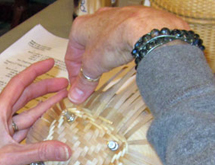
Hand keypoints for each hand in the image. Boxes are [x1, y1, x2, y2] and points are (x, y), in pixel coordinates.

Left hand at [0, 59, 71, 164]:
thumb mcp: (11, 157)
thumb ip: (41, 152)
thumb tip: (66, 149)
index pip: (18, 84)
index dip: (35, 71)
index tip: (50, 64)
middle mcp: (0, 118)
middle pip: (25, 96)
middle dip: (44, 88)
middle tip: (63, 84)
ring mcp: (3, 132)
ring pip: (27, 113)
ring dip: (44, 106)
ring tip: (62, 99)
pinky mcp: (6, 145)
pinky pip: (26, 130)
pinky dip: (39, 126)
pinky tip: (50, 124)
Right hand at [65, 6, 188, 103]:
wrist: (143, 29)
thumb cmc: (113, 39)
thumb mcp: (93, 66)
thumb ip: (83, 82)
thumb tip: (76, 95)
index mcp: (80, 27)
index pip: (71, 56)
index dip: (74, 75)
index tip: (78, 88)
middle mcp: (95, 19)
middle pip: (87, 49)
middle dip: (88, 66)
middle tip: (91, 81)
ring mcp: (114, 19)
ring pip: (103, 42)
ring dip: (103, 58)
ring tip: (107, 71)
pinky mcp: (130, 21)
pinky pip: (120, 39)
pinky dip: (118, 50)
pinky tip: (122, 58)